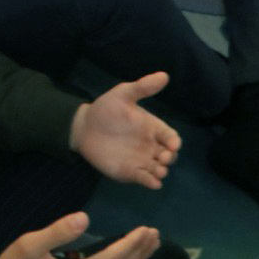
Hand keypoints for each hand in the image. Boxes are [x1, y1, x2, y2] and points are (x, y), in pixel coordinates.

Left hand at [70, 73, 180, 187]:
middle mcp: (150, 145)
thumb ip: (142, 87)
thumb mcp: (123, 94)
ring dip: (161, 171)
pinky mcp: (130, 171)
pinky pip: (144, 179)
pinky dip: (151, 182)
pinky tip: (153, 183)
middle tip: (164, 158)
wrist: (84, 127)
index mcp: (152, 127)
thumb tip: (164, 75)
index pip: (171, 137)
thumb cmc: (106, 109)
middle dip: (170, 158)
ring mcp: (141, 160)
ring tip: (158, 171)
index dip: (174, 142)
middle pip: (169, 155)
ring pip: (159, 169)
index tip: (173, 144)